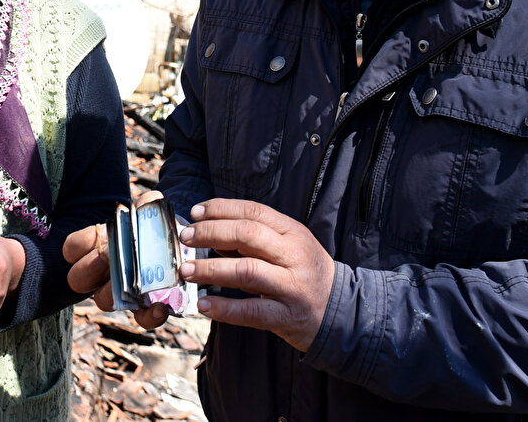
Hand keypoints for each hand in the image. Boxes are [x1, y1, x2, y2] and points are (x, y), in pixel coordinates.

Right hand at [63, 190, 170, 329]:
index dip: (78, 246)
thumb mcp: (151, 213)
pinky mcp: (145, 306)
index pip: (72, 249)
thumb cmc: (155, 229)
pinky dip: (149, 315)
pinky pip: (140, 318)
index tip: (98, 237)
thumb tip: (147, 202)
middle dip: (87, 270)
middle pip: (77, 279)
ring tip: (132, 284)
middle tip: (105, 258)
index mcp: (98, 247)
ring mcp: (121, 292)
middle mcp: (103, 272)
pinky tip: (160, 306)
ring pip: (103, 300)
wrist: (178, 246)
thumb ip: (147, 205)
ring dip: (113, 293)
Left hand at [177, 198, 334, 351]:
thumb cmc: (305, 274)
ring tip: (186, 270)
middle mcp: (294, 256)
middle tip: (186, 238)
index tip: (195, 213)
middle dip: (211, 233)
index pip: (254, 212)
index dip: (221, 209)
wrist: (342, 312)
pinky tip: (204, 304)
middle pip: (248, 235)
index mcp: (293, 233)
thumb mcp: (288, 248)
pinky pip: (252, 311)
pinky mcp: (288, 317)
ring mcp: (293, 287)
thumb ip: (255, 239)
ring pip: (247, 271)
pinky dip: (225, 308)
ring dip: (211, 269)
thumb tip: (210, 232)